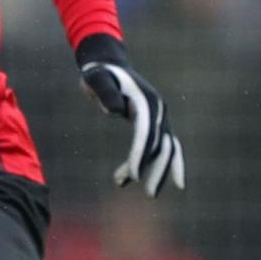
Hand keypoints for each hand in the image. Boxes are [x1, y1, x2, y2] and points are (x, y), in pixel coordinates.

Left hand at [75, 33, 185, 194]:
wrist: (107, 65)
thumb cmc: (98, 73)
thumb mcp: (96, 78)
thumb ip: (105, 92)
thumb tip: (114, 112)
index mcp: (147, 102)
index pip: (147, 134)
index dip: (141, 155)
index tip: (135, 177)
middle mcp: (159, 111)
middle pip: (164, 145)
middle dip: (158, 171)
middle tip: (150, 194)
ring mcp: (159, 117)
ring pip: (164, 149)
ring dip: (157, 171)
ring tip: (145, 192)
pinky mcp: (153, 123)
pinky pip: (157, 146)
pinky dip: (148, 163)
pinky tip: (126, 179)